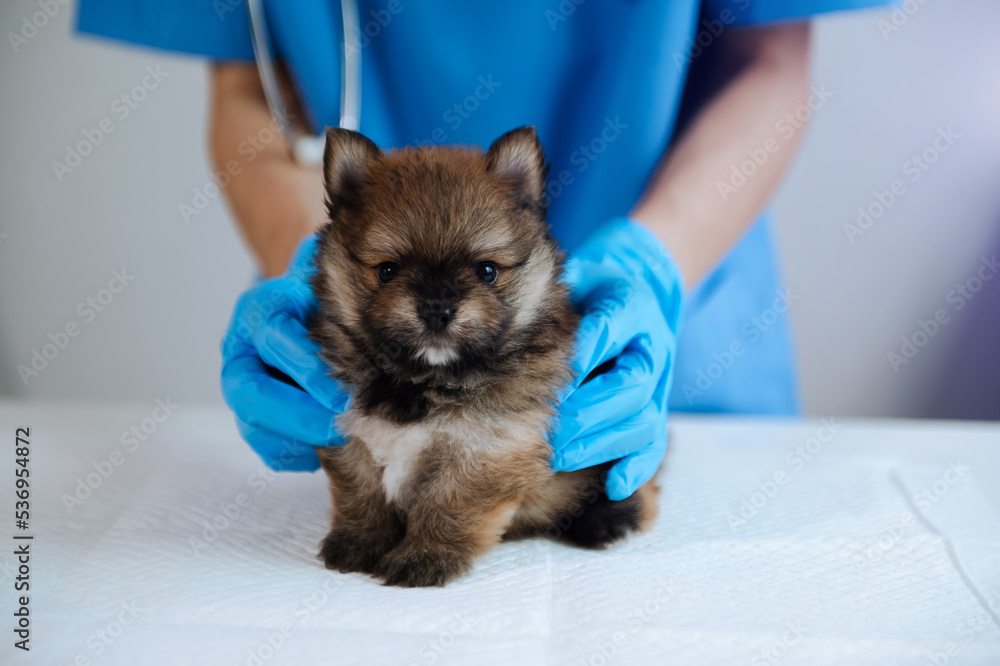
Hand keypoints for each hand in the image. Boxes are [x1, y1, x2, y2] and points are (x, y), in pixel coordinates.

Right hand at [220, 236, 348, 470]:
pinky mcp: (252, 418)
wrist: (309, 312)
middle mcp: (241, 351)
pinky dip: (294, 455)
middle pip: (250, 392)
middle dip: (295, 415)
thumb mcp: (329, 280)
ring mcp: (242, 386)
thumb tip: (362, 260)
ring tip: (339, 444)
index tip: (341, 395)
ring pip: (252, 424)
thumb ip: (339, 276)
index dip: (305, 369)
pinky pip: (266, 447)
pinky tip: (324, 454)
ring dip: (294, 440)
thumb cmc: (328, 297)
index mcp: (259, 312)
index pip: (273, 339)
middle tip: (338, 426)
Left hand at [551, 218, 683, 499]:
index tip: (551, 373)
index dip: (583, 354)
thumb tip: (516, 314)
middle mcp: (652, 347)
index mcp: (632, 304)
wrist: (638, 287)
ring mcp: (658, 382)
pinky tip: (614, 486)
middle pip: (628, 386)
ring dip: (600, 443)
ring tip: (557, 456)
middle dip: (585, 412)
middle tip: (545, 431)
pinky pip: (654, 443)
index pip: (608, 330)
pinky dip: (637, 467)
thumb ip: (557, 292)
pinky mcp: (655, 409)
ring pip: (641, 420)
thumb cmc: (591, 285)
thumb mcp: (577, 274)